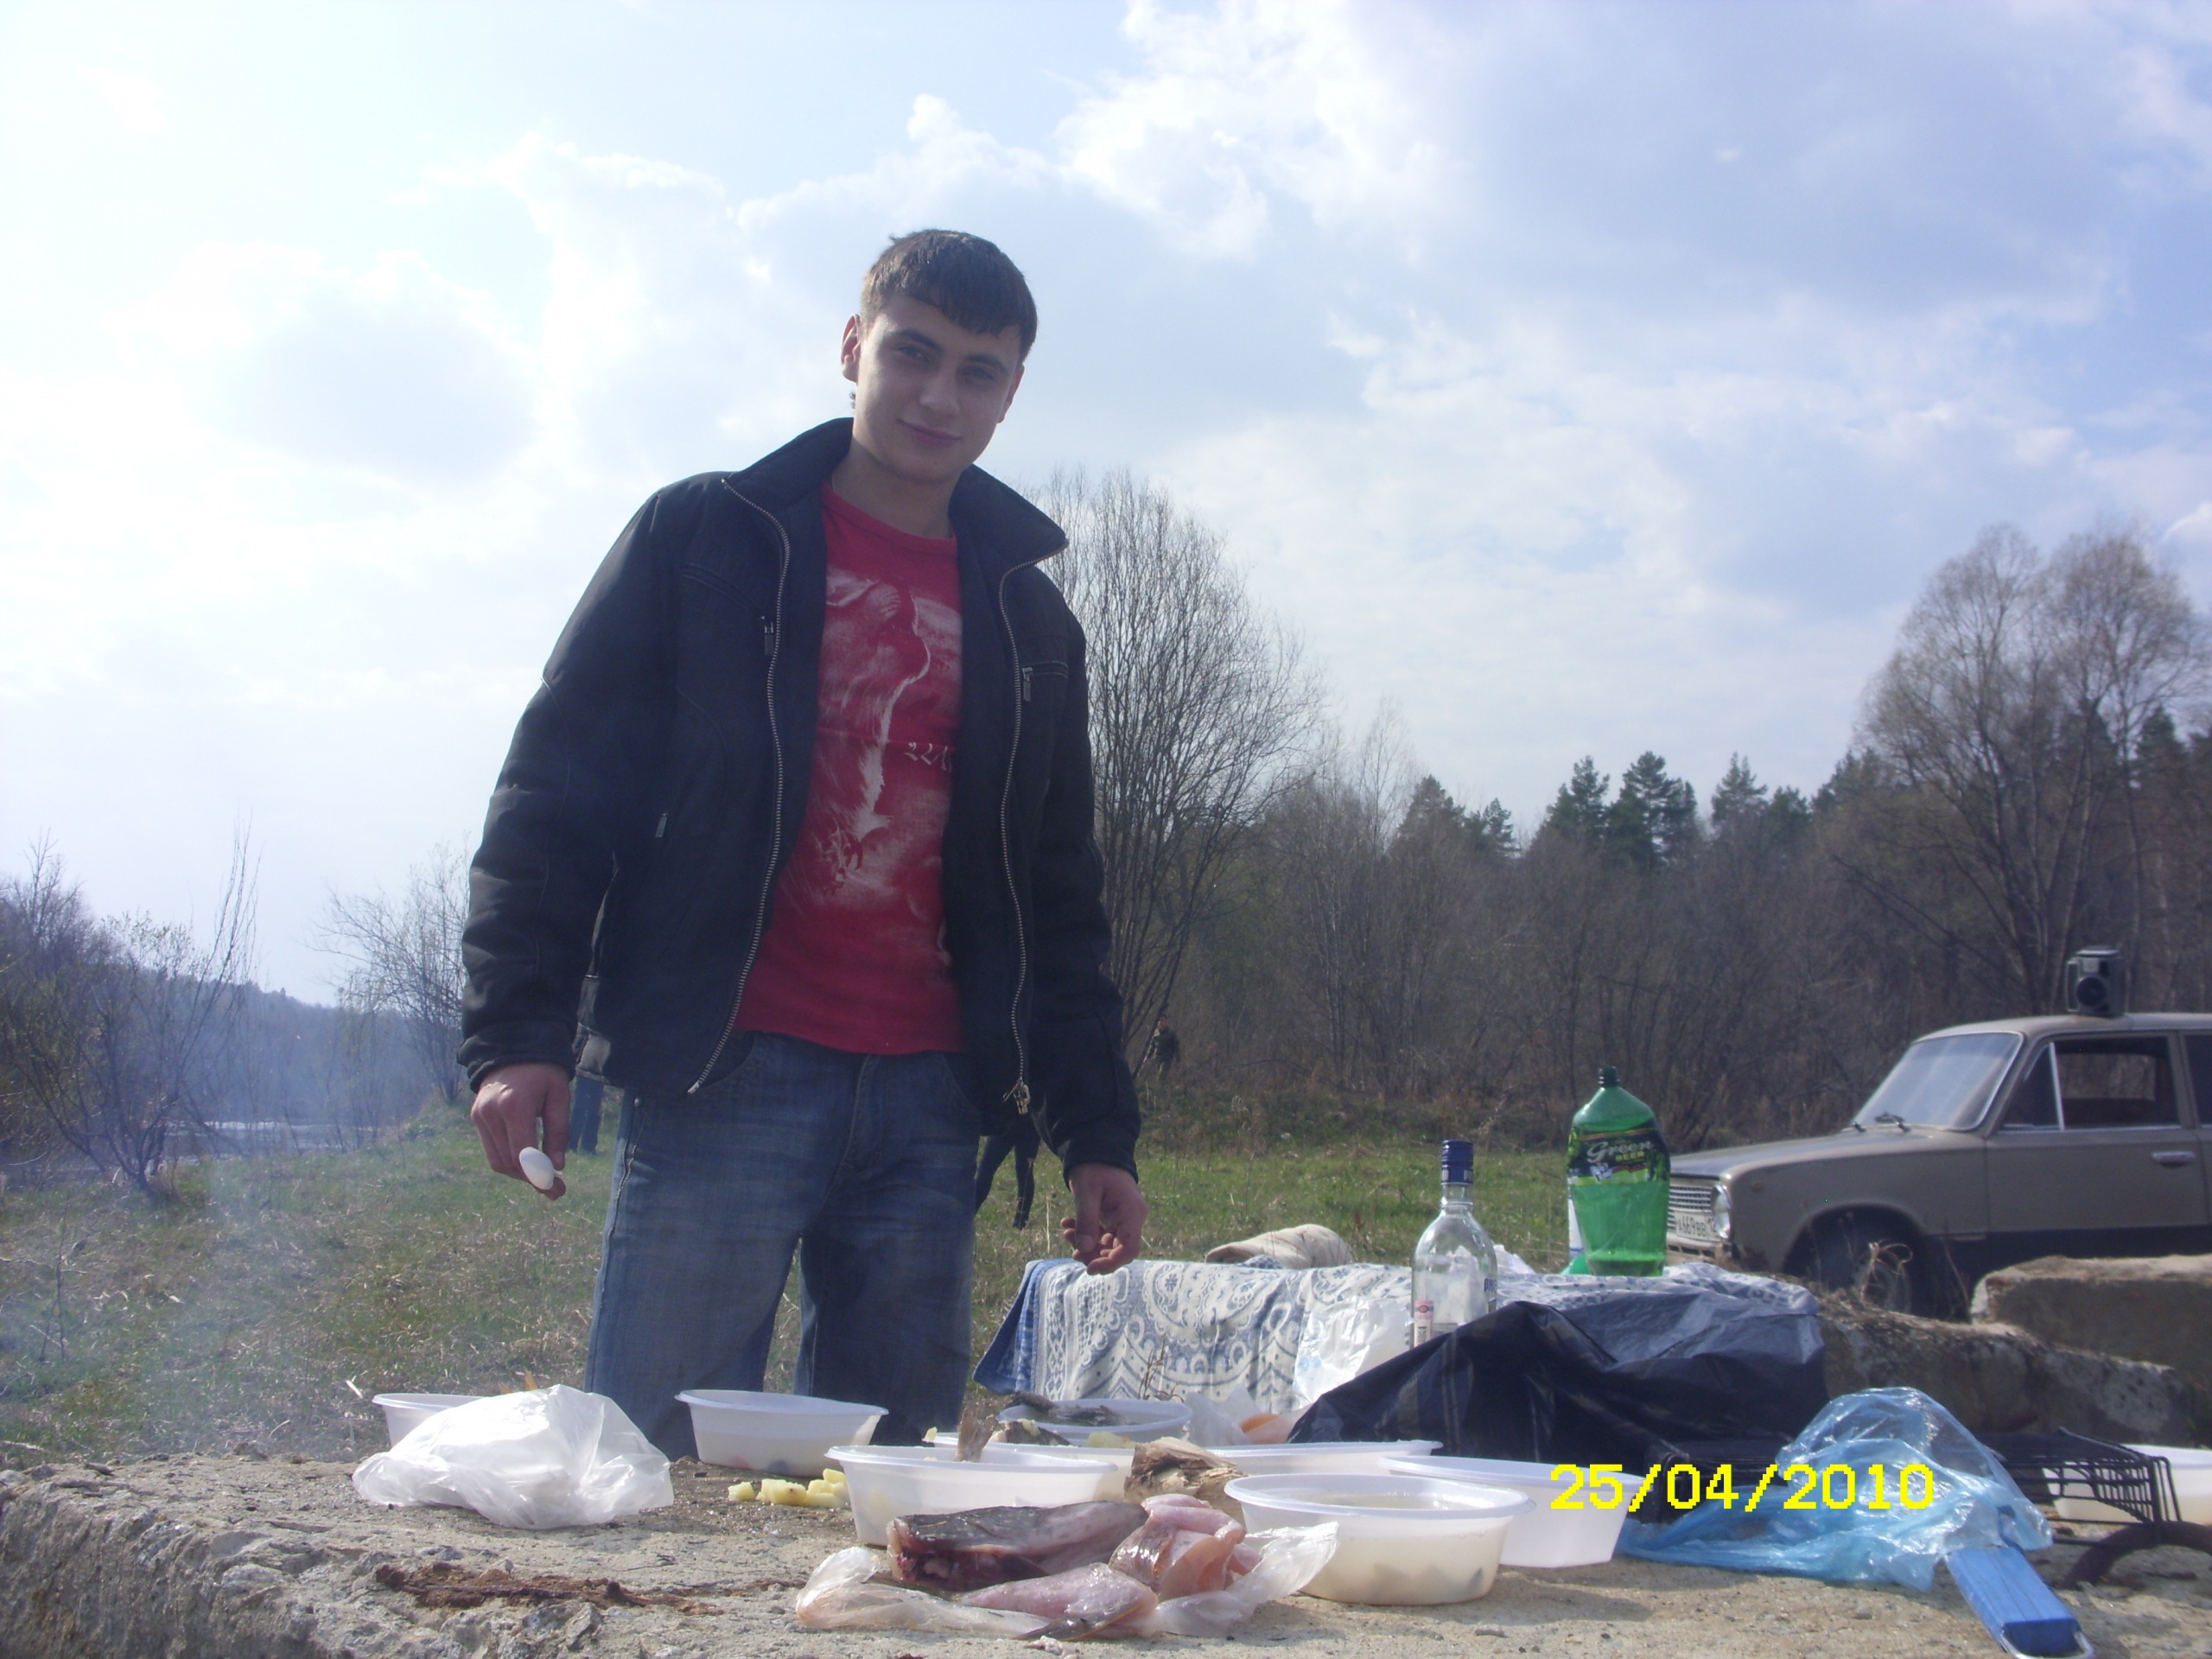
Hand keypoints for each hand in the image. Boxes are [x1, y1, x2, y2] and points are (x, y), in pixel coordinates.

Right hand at [471, 1062, 570, 1199]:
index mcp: (514, 1106)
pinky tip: (529, 1162)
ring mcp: (479, 1116)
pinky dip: (510, 1160)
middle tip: (556, 1189)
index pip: (522, 1155)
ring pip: (497, 1161)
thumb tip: (557, 1167)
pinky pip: (492, 1150)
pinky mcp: (475, 1117)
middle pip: (508, 1163)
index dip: (539, 1177)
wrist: (513, 1046)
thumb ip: (558, 1132)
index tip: (557, 1189)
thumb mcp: (560, 1096)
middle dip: (532, 1180)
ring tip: (544, 1178)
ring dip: (521, 1174)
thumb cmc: (544, 1072)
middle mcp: (491, 1113)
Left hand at [1062, 1164, 1144, 1273]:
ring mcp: (1123, 1218)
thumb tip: (1083, 1249)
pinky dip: (1086, 1233)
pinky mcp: (1114, 1217)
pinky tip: (1068, 1224)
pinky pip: (1102, 1233)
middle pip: (1118, 1250)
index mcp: (1132, 1212)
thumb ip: (1086, 1220)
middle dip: (1094, 1253)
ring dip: (1087, 1244)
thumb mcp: (1086, 1192)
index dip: (1111, 1263)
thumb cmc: (1093, 1167)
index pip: (1129, 1249)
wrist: (1095, 1149)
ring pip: (1108, 1244)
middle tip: (1073, 1250)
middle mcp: (1132, 1217)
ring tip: (1067, 1232)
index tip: (1090, 1268)